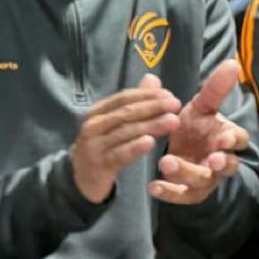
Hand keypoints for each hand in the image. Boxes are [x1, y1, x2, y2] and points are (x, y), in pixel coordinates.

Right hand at [71, 74, 180, 203]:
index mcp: (97, 112)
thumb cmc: (104, 146)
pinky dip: (135, 147)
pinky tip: (151, 142)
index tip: (170, 95)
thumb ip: (135, 102)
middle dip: (153, 107)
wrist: (83, 179)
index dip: (147, 95)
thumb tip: (153, 79)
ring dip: (151, 125)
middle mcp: (93, 125)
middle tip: (176, 105)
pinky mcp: (99, 165)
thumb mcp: (116, 123)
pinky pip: (120, 154)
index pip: (124, 98)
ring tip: (173, 121)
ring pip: (126, 132)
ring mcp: (94, 146)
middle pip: (126, 113)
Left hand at [150, 59, 248, 204]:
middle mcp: (219, 161)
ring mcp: (205, 179)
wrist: (180, 148)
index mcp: (226, 138)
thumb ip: (214, 88)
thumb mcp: (202, 106)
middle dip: (219, 164)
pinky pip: (181, 195)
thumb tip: (232, 63)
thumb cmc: (196, 126)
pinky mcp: (188, 192)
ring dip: (187, 173)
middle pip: (225, 166)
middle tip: (210, 159)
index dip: (232, 140)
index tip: (222, 138)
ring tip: (166, 163)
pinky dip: (168, 192)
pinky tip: (153, 186)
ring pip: (202, 181)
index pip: (239, 140)